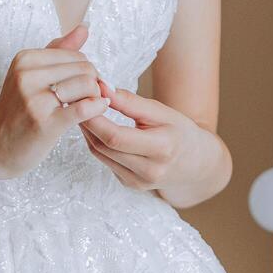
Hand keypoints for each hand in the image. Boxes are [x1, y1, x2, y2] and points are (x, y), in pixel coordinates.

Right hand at [0, 25, 109, 180]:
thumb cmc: (16, 113)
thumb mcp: (31, 75)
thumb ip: (58, 50)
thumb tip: (84, 27)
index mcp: (25, 59)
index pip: (76, 55)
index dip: (87, 70)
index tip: (82, 86)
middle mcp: (27, 75)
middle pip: (85, 68)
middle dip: (93, 83)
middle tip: (87, 98)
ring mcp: (34, 99)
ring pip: (87, 85)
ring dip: (94, 97)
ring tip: (85, 106)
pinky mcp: (44, 122)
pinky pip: (84, 108)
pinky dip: (96, 108)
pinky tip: (95, 110)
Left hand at [79, 78, 203, 195]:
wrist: (195, 163)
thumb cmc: (180, 131)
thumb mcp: (161, 111)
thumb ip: (130, 101)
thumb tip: (102, 87)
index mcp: (162, 148)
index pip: (116, 136)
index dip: (95, 118)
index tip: (85, 98)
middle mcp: (150, 171)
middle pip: (104, 146)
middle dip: (87, 123)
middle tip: (76, 102)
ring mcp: (138, 182)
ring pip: (100, 154)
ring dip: (88, 132)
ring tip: (83, 111)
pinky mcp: (130, 184)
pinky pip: (105, 161)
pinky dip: (97, 143)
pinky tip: (95, 128)